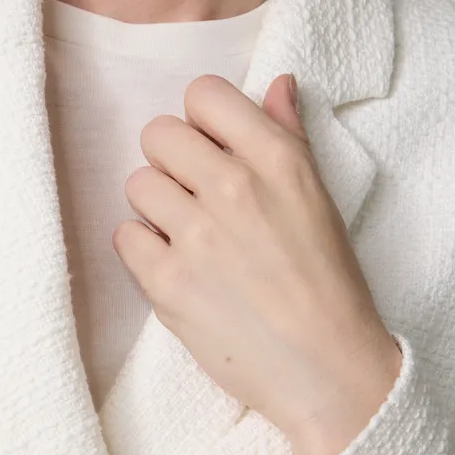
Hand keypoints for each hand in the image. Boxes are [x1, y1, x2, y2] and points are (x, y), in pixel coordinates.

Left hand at [112, 72, 402, 454]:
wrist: (327, 370)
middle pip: (158, 134)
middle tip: (197, 197)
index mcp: (278, 160)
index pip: (204, 94)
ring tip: (190, 236)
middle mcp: (234, 188)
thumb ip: (288, 136)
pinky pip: (125, 237)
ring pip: (138, 183)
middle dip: (173, 161)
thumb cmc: (329, 285)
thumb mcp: (320, 199)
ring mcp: (196, 236)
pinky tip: (178, 268)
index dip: (202, 120)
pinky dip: (144, 251)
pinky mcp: (167, 283)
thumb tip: (274, 84)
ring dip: (157, 207)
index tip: (214, 147)